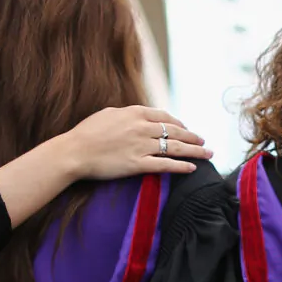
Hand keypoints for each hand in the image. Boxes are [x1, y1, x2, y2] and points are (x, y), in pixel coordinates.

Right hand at [59, 106, 210, 179]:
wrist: (73, 151)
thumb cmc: (85, 133)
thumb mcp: (107, 114)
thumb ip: (126, 114)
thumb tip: (136, 115)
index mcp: (134, 112)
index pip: (164, 116)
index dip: (178, 123)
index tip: (186, 128)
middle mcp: (142, 127)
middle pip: (175, 131)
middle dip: (193, 136)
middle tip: (203, 141)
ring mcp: (141, 146)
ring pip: (176, 147)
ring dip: (195, 151)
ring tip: (207, 153)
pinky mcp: (138, 164)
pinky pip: (166, 165)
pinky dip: (182, 166)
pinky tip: (192, 168)